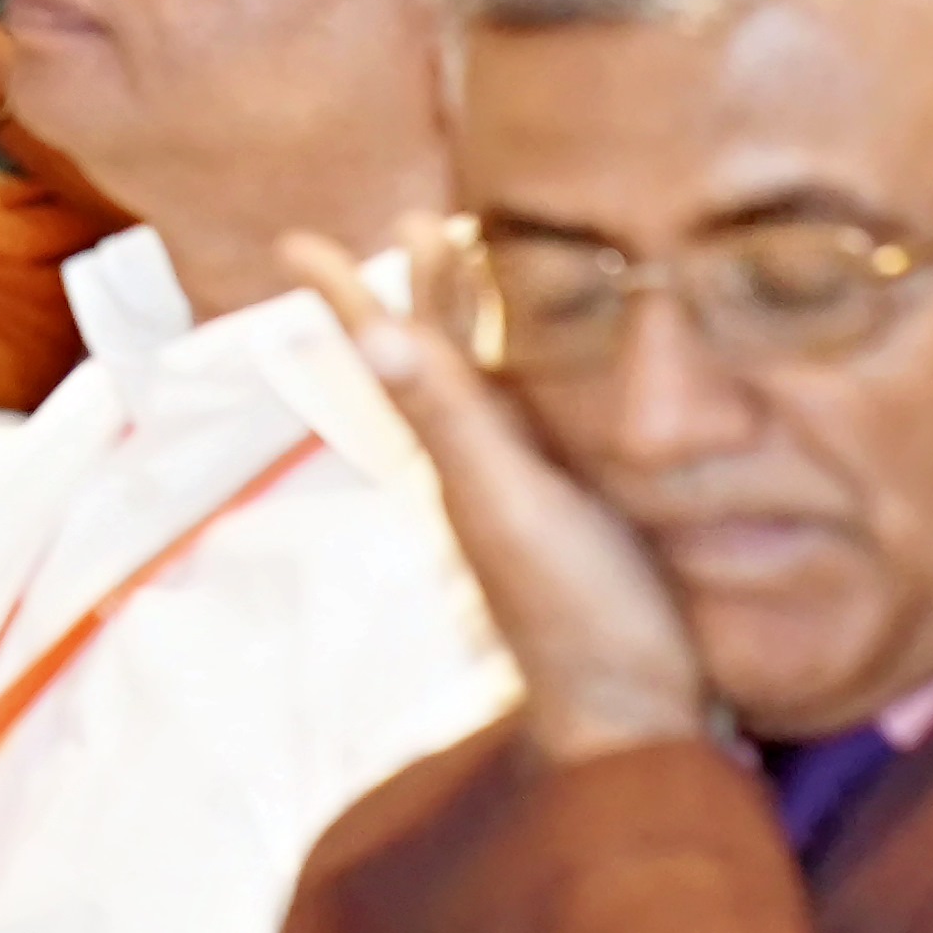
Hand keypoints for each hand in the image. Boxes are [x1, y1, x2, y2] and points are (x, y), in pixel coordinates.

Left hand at [285, 227, 711, 765]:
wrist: (637, 715)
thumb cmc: (574, 613)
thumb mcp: (508, 503)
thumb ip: (450, 421)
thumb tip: (371, 333)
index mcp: (460, 450)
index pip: (395, 352)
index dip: (349, 296)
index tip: (296, 243)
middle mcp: (489, 463)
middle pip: (446, 356)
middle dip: (432, 285)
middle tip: (426, 218)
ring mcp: (538, 490)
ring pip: (497, 383)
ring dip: (486, 322)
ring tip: (493, 262)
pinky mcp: (593, 514)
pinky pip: (555, 422)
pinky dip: (550, 378)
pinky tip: (579, 368)